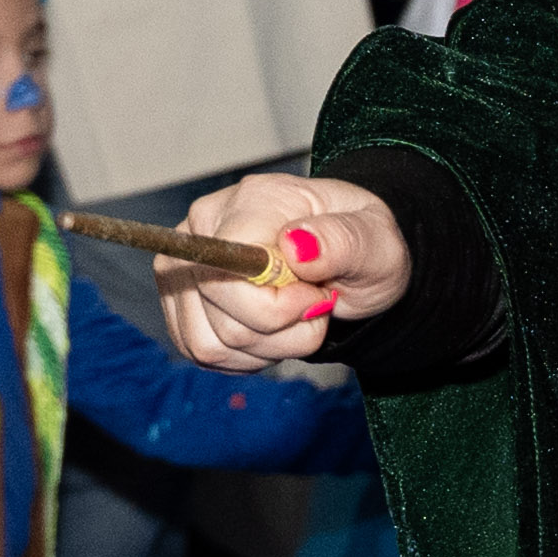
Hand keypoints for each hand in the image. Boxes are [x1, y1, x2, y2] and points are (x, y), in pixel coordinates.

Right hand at [163, 174, 402, 366]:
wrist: (353, 264)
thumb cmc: (363, 247)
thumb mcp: (377, 242)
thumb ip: (343, 241)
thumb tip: (295, 245)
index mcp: (254, 199)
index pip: (232, 269)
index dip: (276, 306)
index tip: (315, 298)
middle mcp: (205, 226)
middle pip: (221, 315)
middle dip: (281, 333)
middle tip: (313, 306)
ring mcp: (184, 262)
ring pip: (208, 342)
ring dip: (266, 348)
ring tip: (295, 319)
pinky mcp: (179, 299)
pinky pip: (200, 351)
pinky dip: (245, 356)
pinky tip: (271, 332)